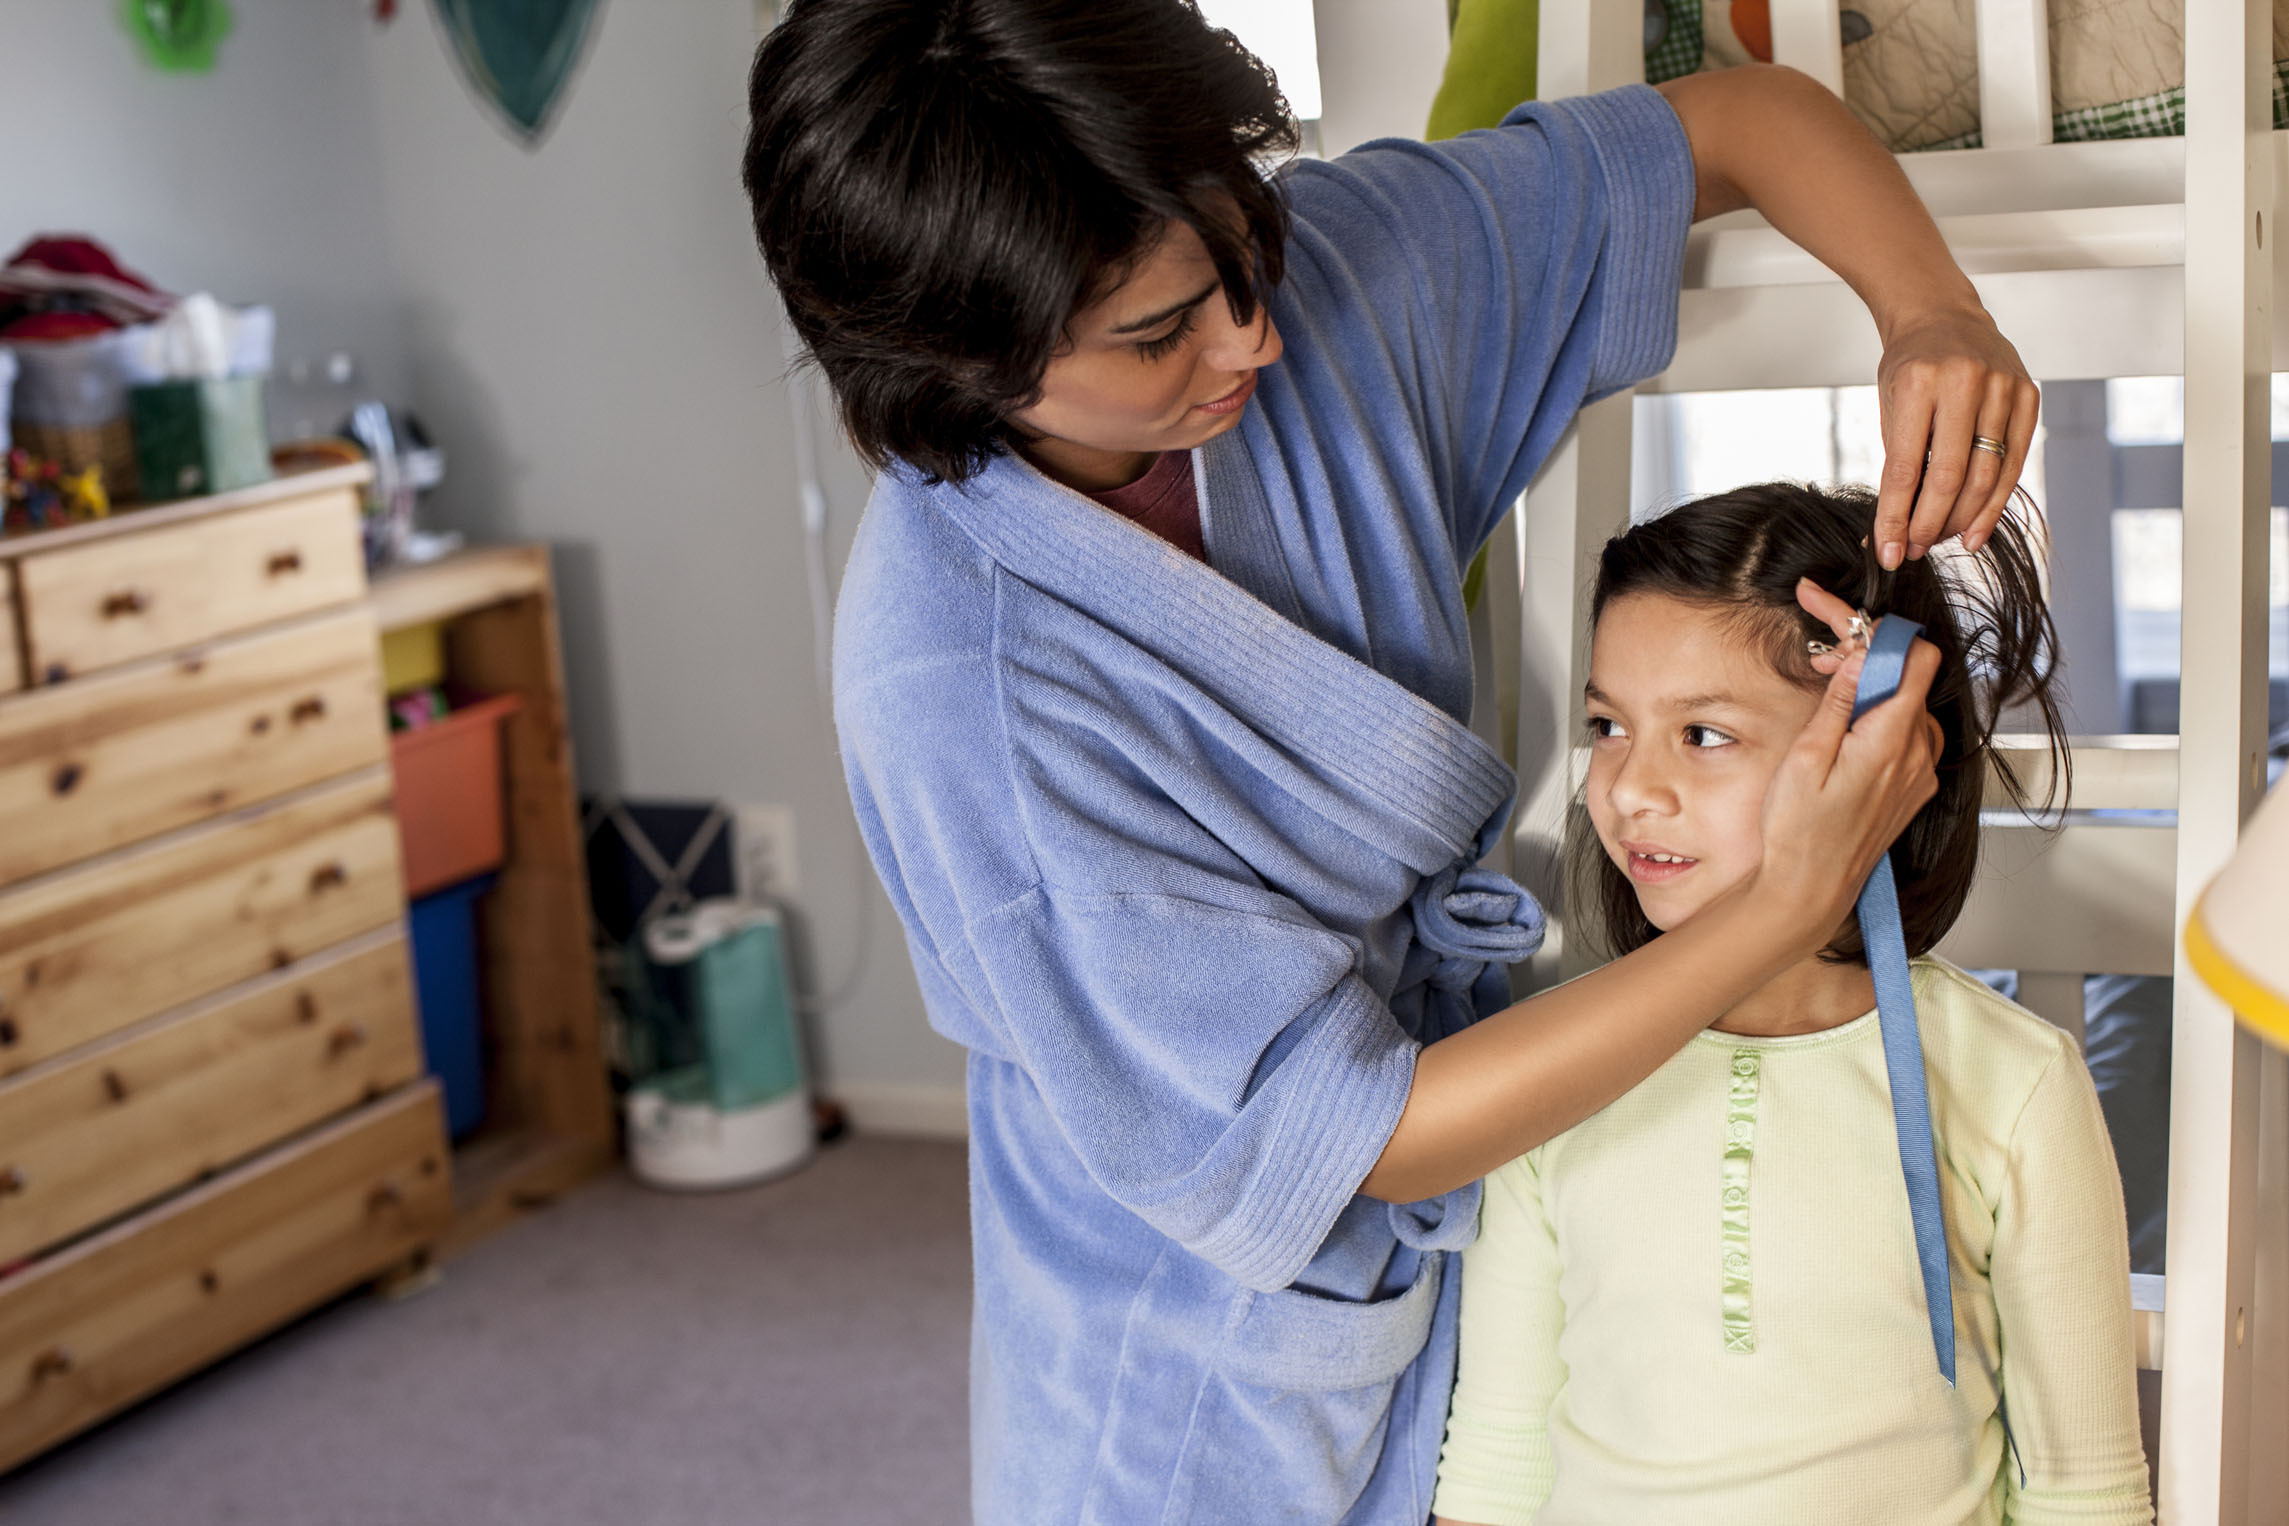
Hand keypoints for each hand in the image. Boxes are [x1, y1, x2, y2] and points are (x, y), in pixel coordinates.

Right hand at [1753, 579, 1942, 945]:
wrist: (1809, 889)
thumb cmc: (1800, 832)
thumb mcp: (1806, 757)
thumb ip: (1839, 702)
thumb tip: (1859, 657)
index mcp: (1892, 740)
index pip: (1917, 659)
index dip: (1883, 634)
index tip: (1846, 628)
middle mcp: (1918, 755)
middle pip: (1910, 679)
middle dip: (1868, 660)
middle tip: (1821, 664)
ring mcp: (1919, 774)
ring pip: (1910, 705)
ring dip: (1873, 690)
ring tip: (1829, 700)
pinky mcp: (1912, 789)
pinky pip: (1909, 735)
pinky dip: (1882, 720)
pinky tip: (1844, 732)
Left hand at [1873, 302, 2038, 569]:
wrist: (1944, 317)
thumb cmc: (1910, 367)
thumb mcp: (1891, 407)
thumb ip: (1897, 465)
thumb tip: (1890, 533)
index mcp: (1919, 383)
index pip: (1905, 468)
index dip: (1896, 518)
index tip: (1887, 553)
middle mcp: (1966, 382)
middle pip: (1950, 476)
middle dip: (1929, 524)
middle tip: (1914, 550)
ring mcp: (2003, 387)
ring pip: (1986, 475)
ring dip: (1961, 520)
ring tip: (1938, 542)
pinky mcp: (2029, 396)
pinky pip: (2013, 463)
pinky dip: (1993, 503)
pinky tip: (1975, 530)